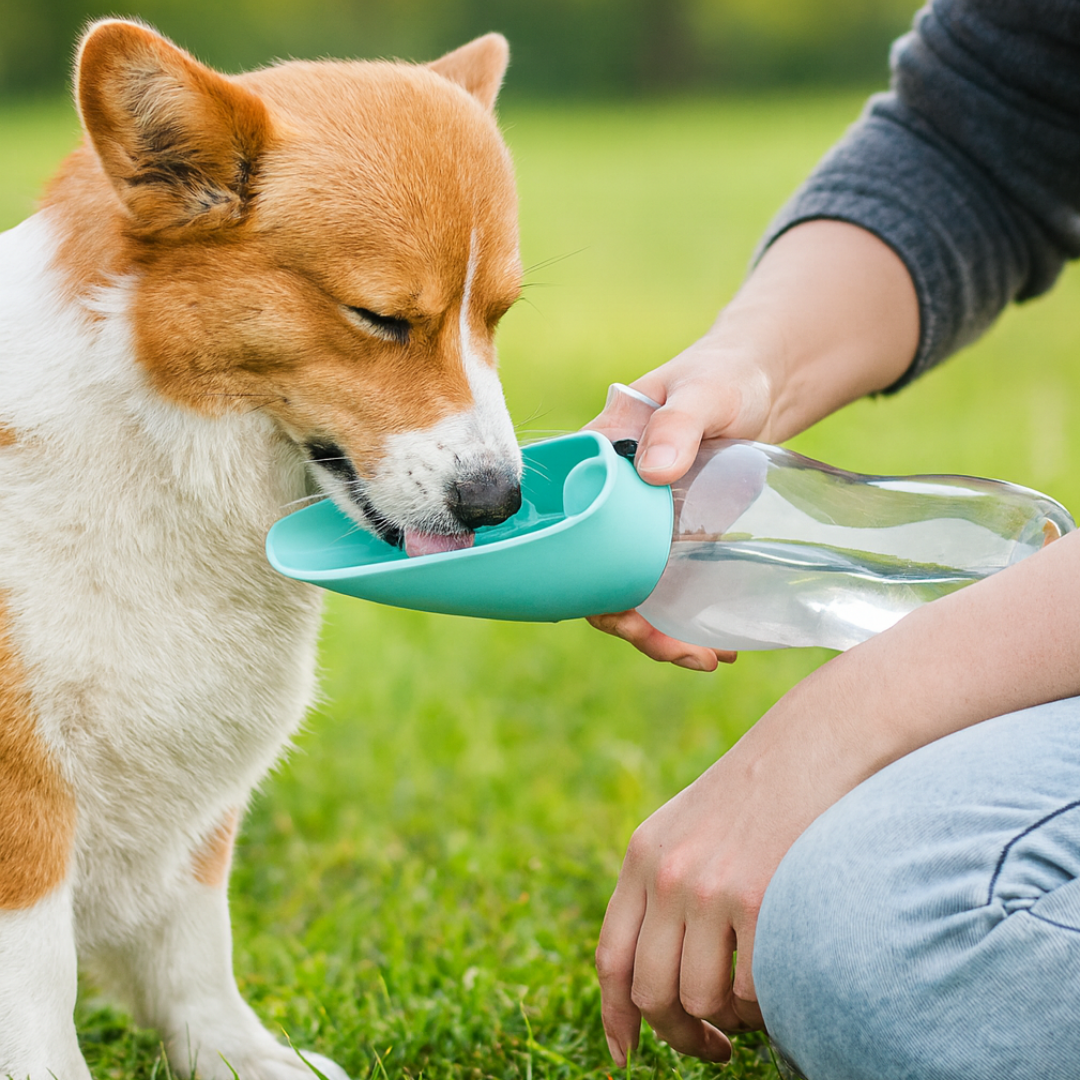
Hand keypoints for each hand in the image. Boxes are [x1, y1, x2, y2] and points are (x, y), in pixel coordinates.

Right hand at [584, 221, 918, 666]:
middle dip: (627, 622)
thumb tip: (655, 472)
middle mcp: (604, 502)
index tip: (616, 612)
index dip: (574, 580)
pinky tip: (719, 643)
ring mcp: (636, 526)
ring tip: (705, 657)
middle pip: (592, 575)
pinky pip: (664, 588)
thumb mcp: (701, 392)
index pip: (562, 530)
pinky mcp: (668, 540)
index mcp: (590, 464)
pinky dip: (684, 620)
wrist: (758, 385)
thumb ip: (678, 423)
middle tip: (673, 648)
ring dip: (659, 633)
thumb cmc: (720, 378)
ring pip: (628, 591)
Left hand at [595, 736, 810, 1064]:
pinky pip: (750, 991)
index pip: (611, 958)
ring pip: (700, 1001)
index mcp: (642, 857)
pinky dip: (764, 1005)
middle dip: (679, 1035)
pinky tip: (777, 983)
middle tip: (711, 1047)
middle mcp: (667, 875)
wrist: (813, 742)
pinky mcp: (760, 901)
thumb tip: (658, 967)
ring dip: (727, 1019)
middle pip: (651, 992)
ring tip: (750, 1004)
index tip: (624, 1054)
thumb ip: (662, 884)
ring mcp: (711, 889)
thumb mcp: (687, 826)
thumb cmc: (757, 791)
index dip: (614, 1017)